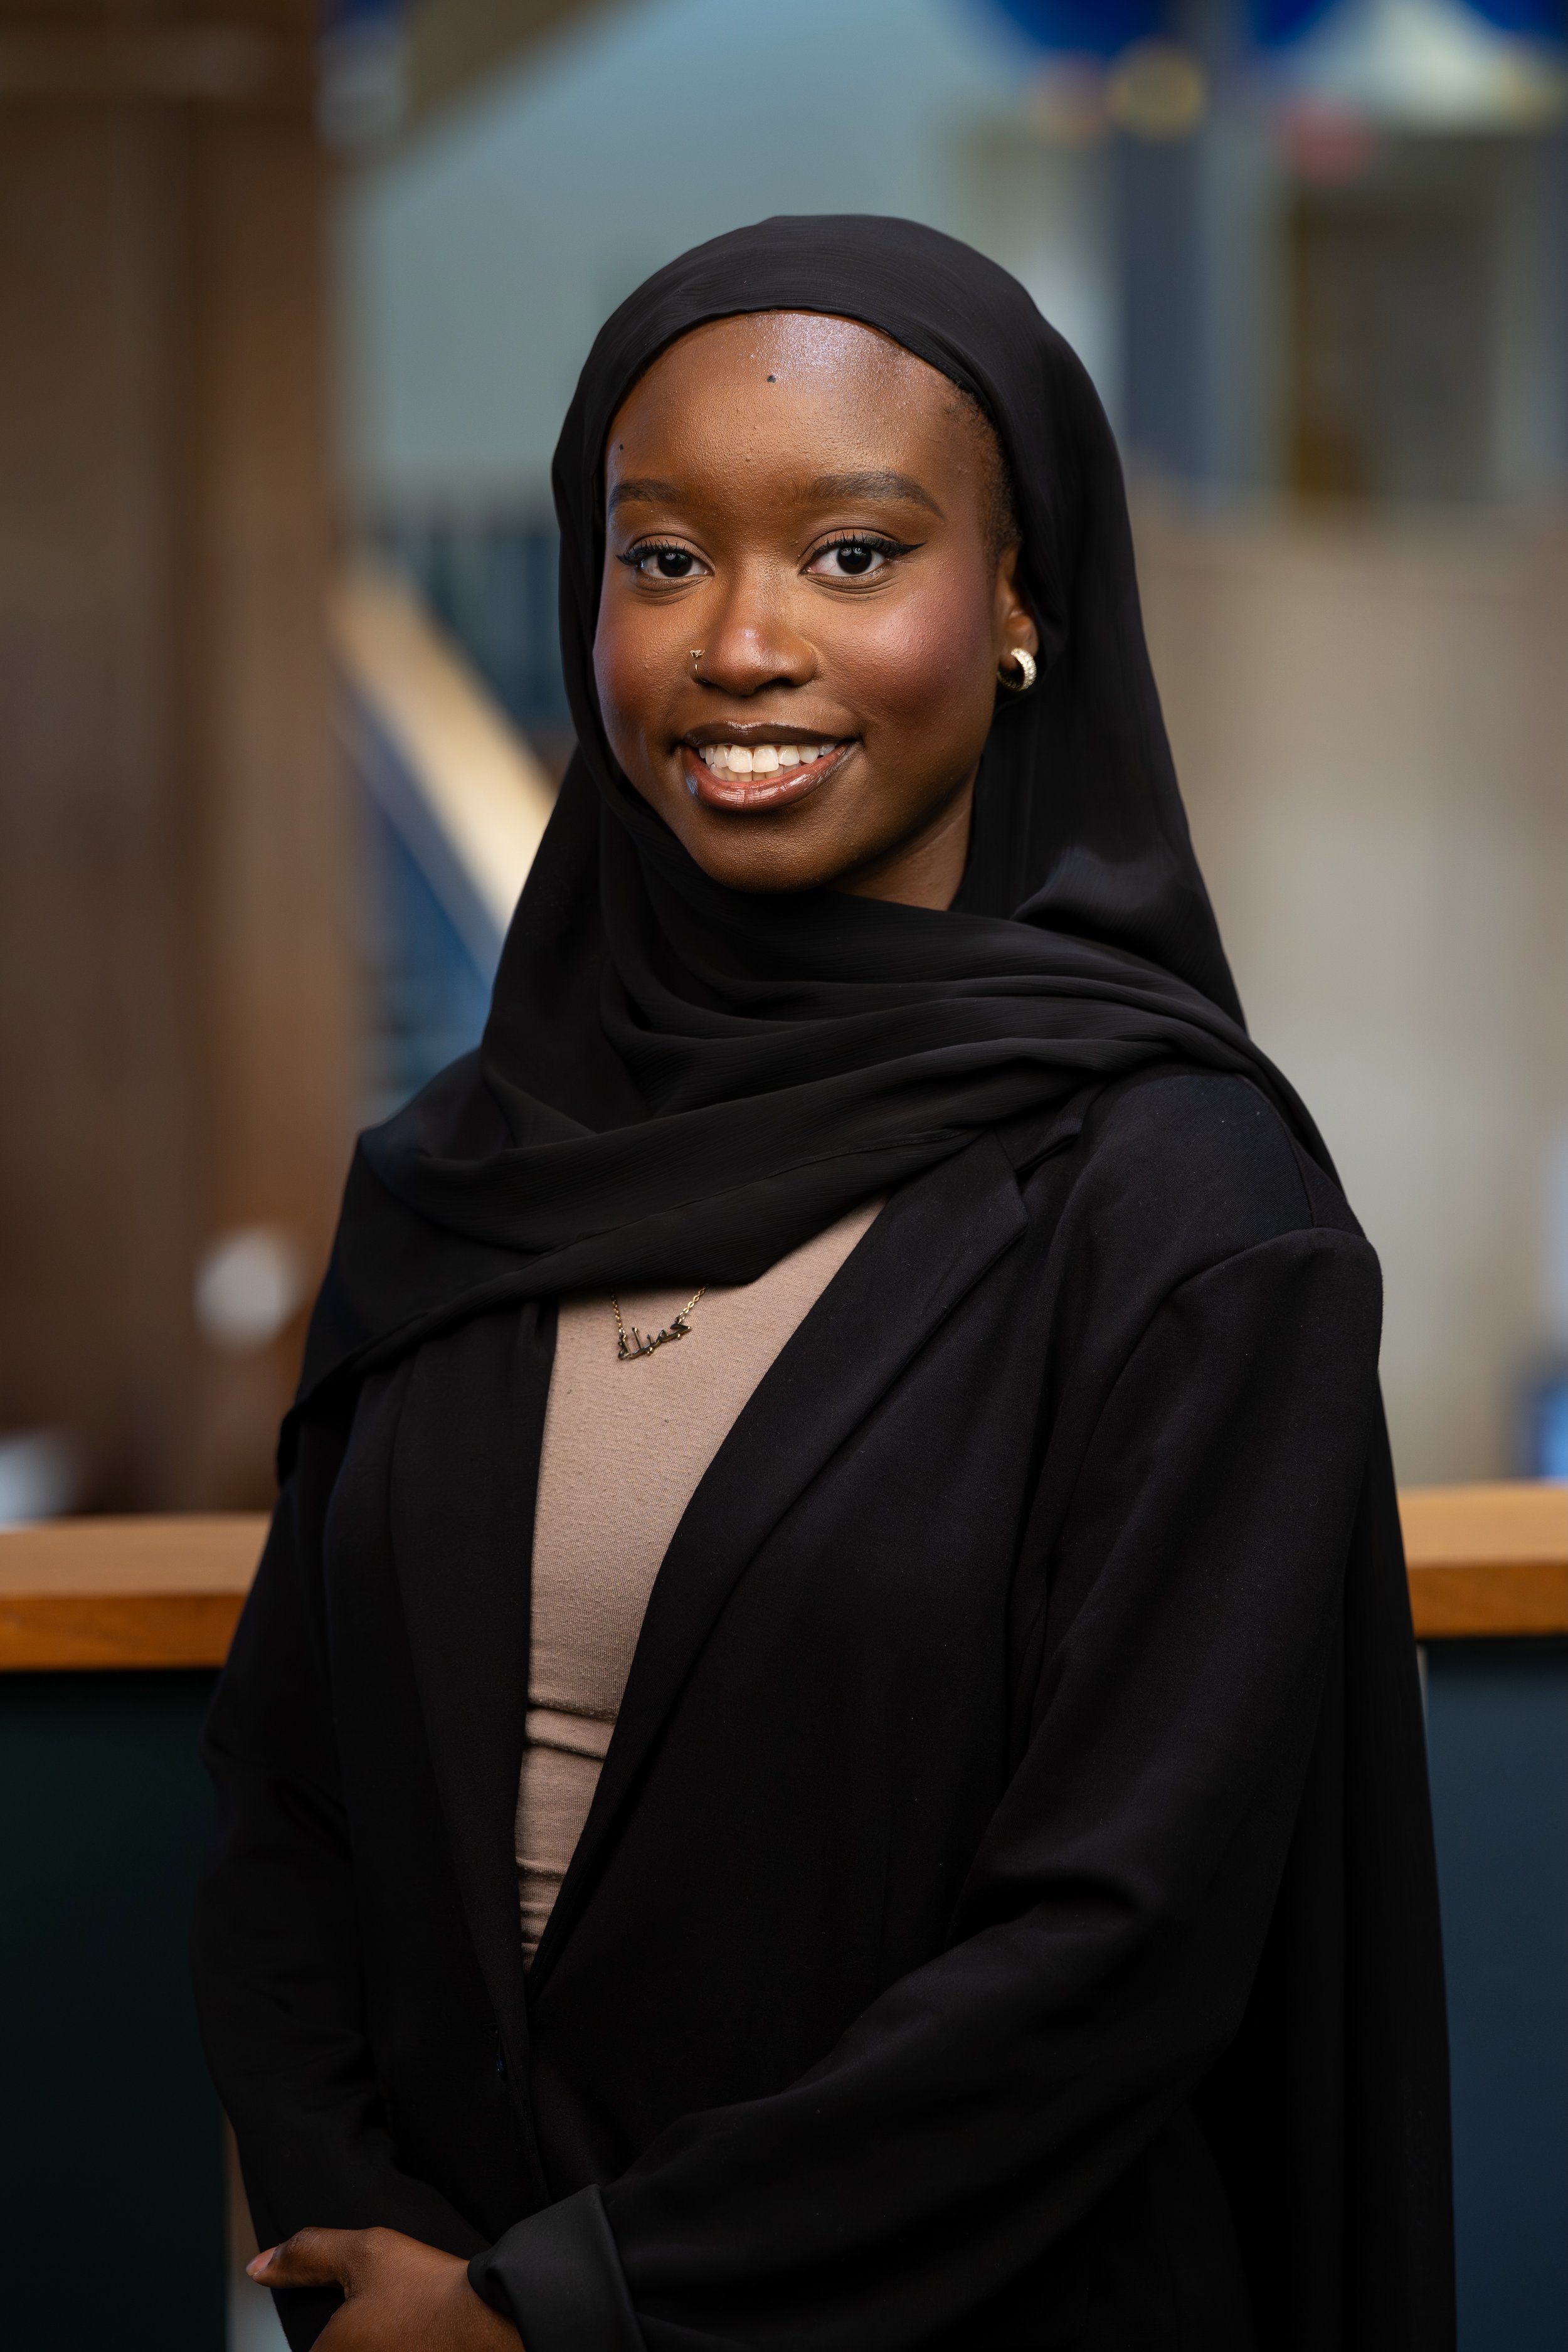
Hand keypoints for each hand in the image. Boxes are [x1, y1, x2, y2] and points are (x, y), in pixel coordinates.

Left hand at [249, 2226, 520, 2348]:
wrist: (496, 2321)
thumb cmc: (428, 2289)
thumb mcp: (364, 2252)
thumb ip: (306, 2254)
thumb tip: (257, 2266)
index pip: (312, 2347)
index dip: (330, 2332)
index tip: (359, 2313)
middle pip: (334, 2349)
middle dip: (350, 2336)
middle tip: (386, 2315)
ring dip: (376, 2341)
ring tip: (404, 2324)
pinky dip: (398, 2346)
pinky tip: (418, 2335)